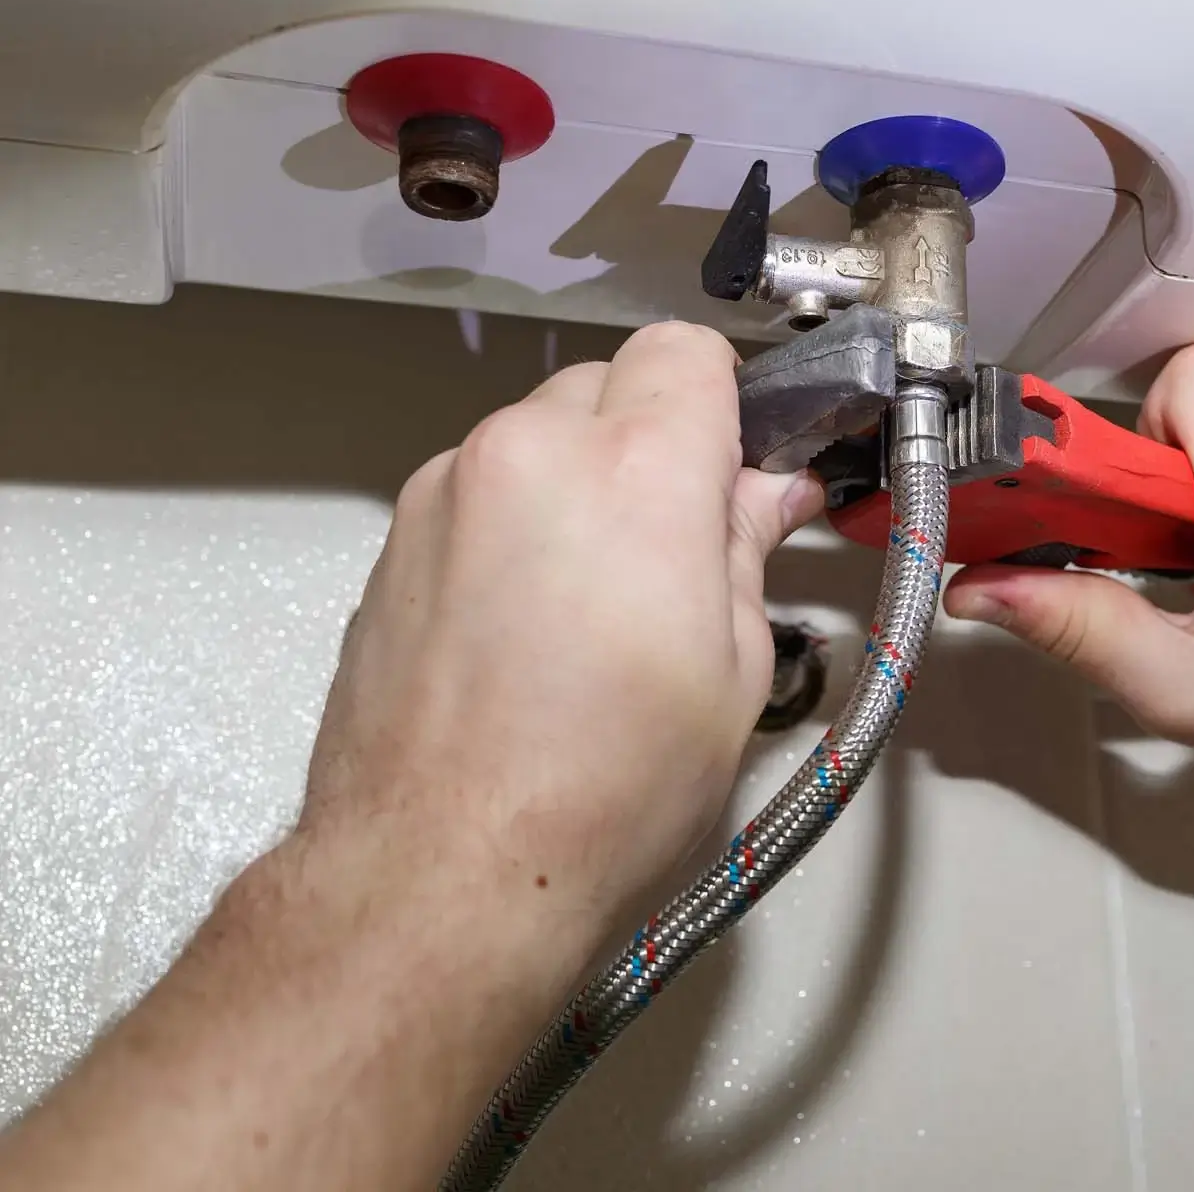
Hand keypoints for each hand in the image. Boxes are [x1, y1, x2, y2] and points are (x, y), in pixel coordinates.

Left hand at [299, 321, 822, 933]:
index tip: (738, 465)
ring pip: (538, 438)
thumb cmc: (598, 795)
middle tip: (680, 547)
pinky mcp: (396, 542)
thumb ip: (745, 552)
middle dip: (652, 444)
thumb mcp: (732, 673)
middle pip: (610, 385)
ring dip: (578, 486)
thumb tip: (764, 497)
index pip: (688, 352)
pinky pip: (478, 493)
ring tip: (597, 605)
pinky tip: (530, 629)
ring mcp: (446, 492)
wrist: (442, 874)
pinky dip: (516, 529)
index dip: (725, 405)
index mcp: (635, 471)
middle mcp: (528, 454)